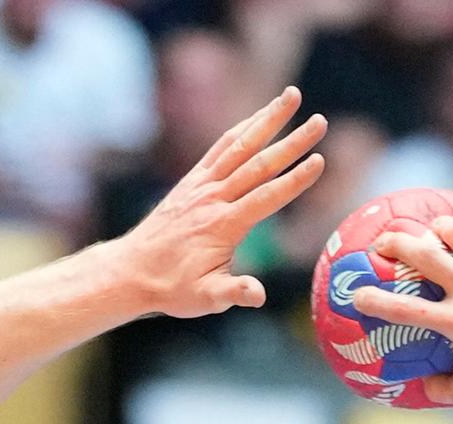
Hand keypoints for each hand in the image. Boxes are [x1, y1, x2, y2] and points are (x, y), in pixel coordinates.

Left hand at [118, 87, 324, 317]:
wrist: (131, 271)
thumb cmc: (172, 288)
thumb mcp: (205, 299)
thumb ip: (235, 293)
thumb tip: (260, 295)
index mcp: (223, 226)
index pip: (266, 197)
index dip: (294, 180)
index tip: (319, 161)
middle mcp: (213, 198)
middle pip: (258, 164)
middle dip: (292, 142)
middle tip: (320, 121)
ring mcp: (201, 185)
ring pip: (240, 146)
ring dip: (267, 119)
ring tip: (293, 95)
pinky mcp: (192, 181)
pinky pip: (220, 148)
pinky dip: (241, 129)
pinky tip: (259, 116)